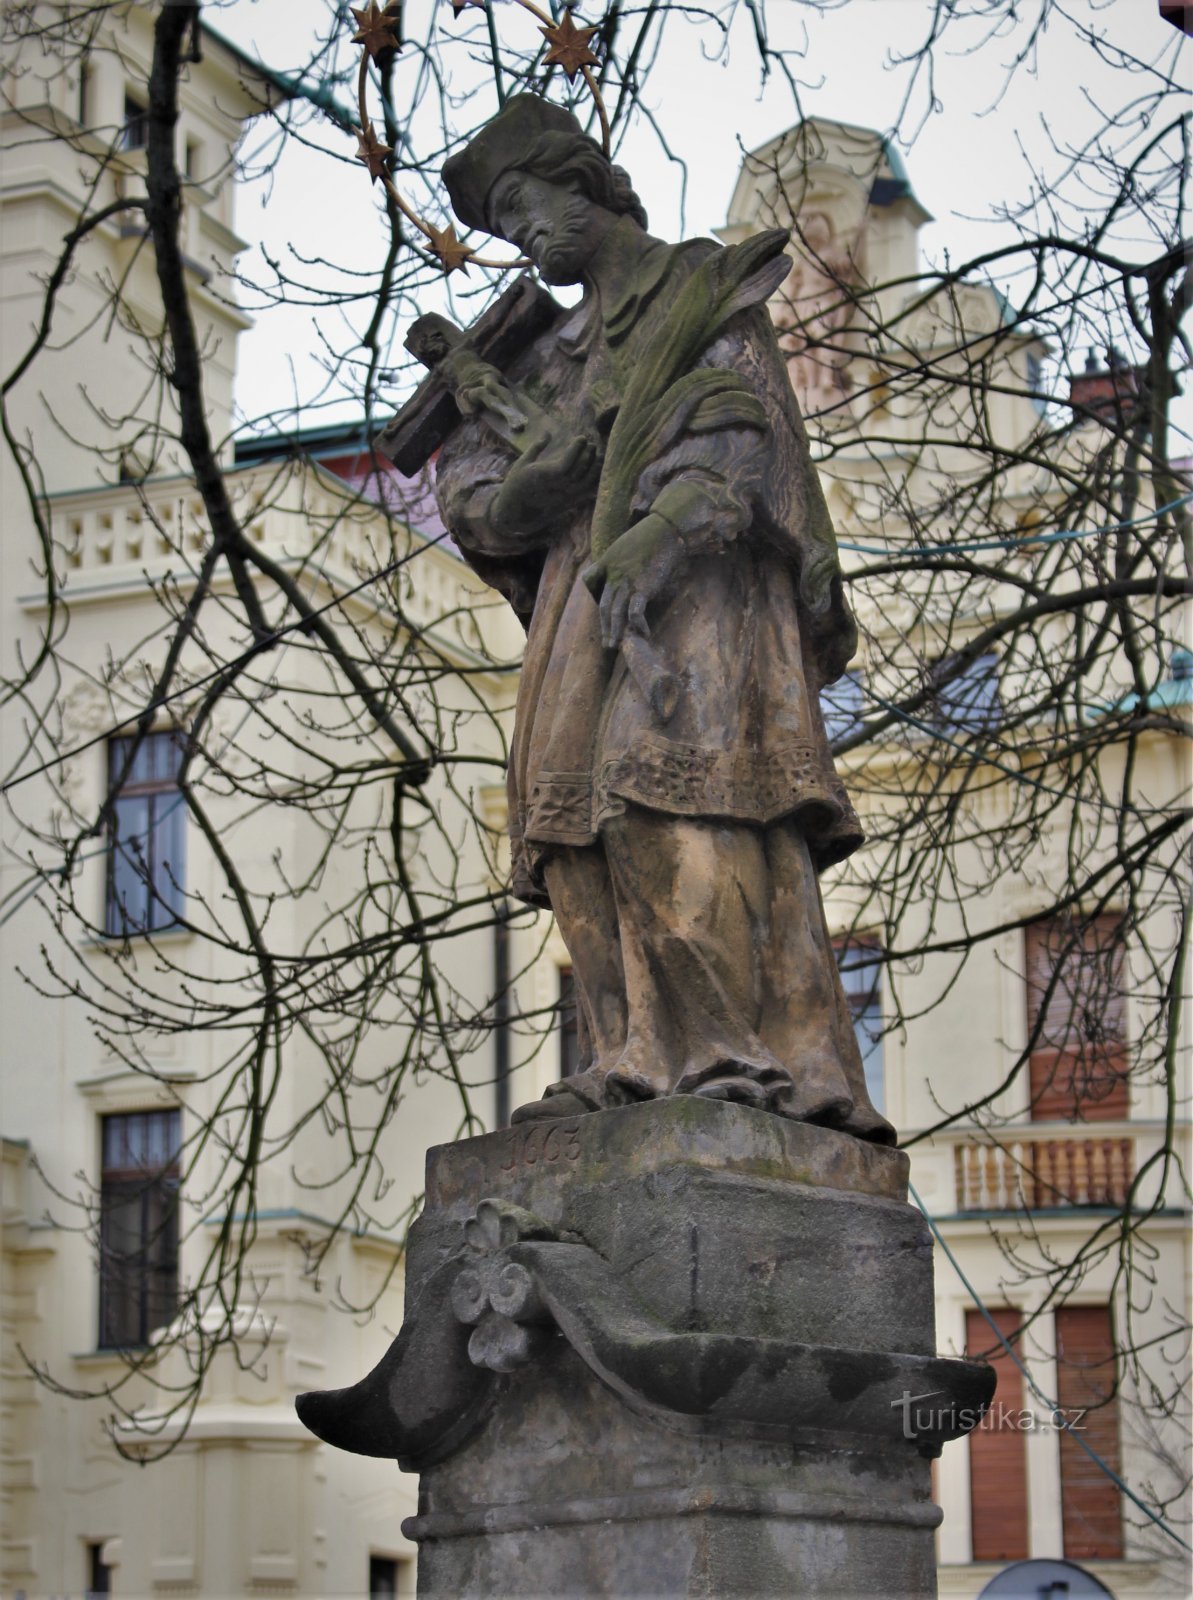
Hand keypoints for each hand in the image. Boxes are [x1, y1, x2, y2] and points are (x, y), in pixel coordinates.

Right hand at [490, 431, 596, 536]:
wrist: (516, 514)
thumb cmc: (516, 485)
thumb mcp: (522, 463)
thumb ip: (536, 447)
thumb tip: (547, 433)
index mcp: (544, 476)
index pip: (566, 463)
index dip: (576, 449)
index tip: (581, 437)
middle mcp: (557, 488)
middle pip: (580, 471)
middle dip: (588, 455)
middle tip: (591, 444)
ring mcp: (565, 497)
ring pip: (587, 483)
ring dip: (595, 467)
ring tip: (598, 455)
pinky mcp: (569, 504)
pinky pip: (587, 493)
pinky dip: (595, 482)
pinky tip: (598, 471)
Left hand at [582, 514, 680, 648]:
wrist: (665, 531)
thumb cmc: (650, 535)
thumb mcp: (625, 543)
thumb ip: (620, 557)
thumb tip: (626, 565)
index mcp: (606, 562)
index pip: (590, 580)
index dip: (593, 593)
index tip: (600, 607)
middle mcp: (613, 575)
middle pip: (603, 605)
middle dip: (604, 626)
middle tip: (606, 642)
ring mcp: (627, 583)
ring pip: (615, 613)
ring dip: (615, 631)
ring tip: (616, 645)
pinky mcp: (642, 588)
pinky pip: (635, 612)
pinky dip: (637, 625)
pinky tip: (643, 633)